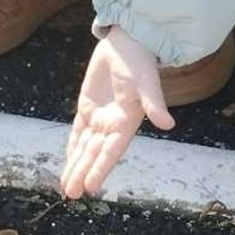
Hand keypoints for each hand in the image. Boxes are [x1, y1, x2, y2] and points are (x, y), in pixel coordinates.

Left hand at [60, 28, 171, 197]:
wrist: (129, 41)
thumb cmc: (140, 60)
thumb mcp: (147, 81)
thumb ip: (155, 103)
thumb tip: (168, 124)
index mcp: (127, 121)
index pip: (112, 150)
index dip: (101, 168)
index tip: (90, 187)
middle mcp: (113, 124)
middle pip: (94, 153)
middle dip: (83, 172)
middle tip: (71, 194)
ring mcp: (100, 117)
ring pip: (84, 146)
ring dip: (76, 165)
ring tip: (66, 187)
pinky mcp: (88, 106)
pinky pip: (78, 132)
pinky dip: (73, 147)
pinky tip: (69, 162)